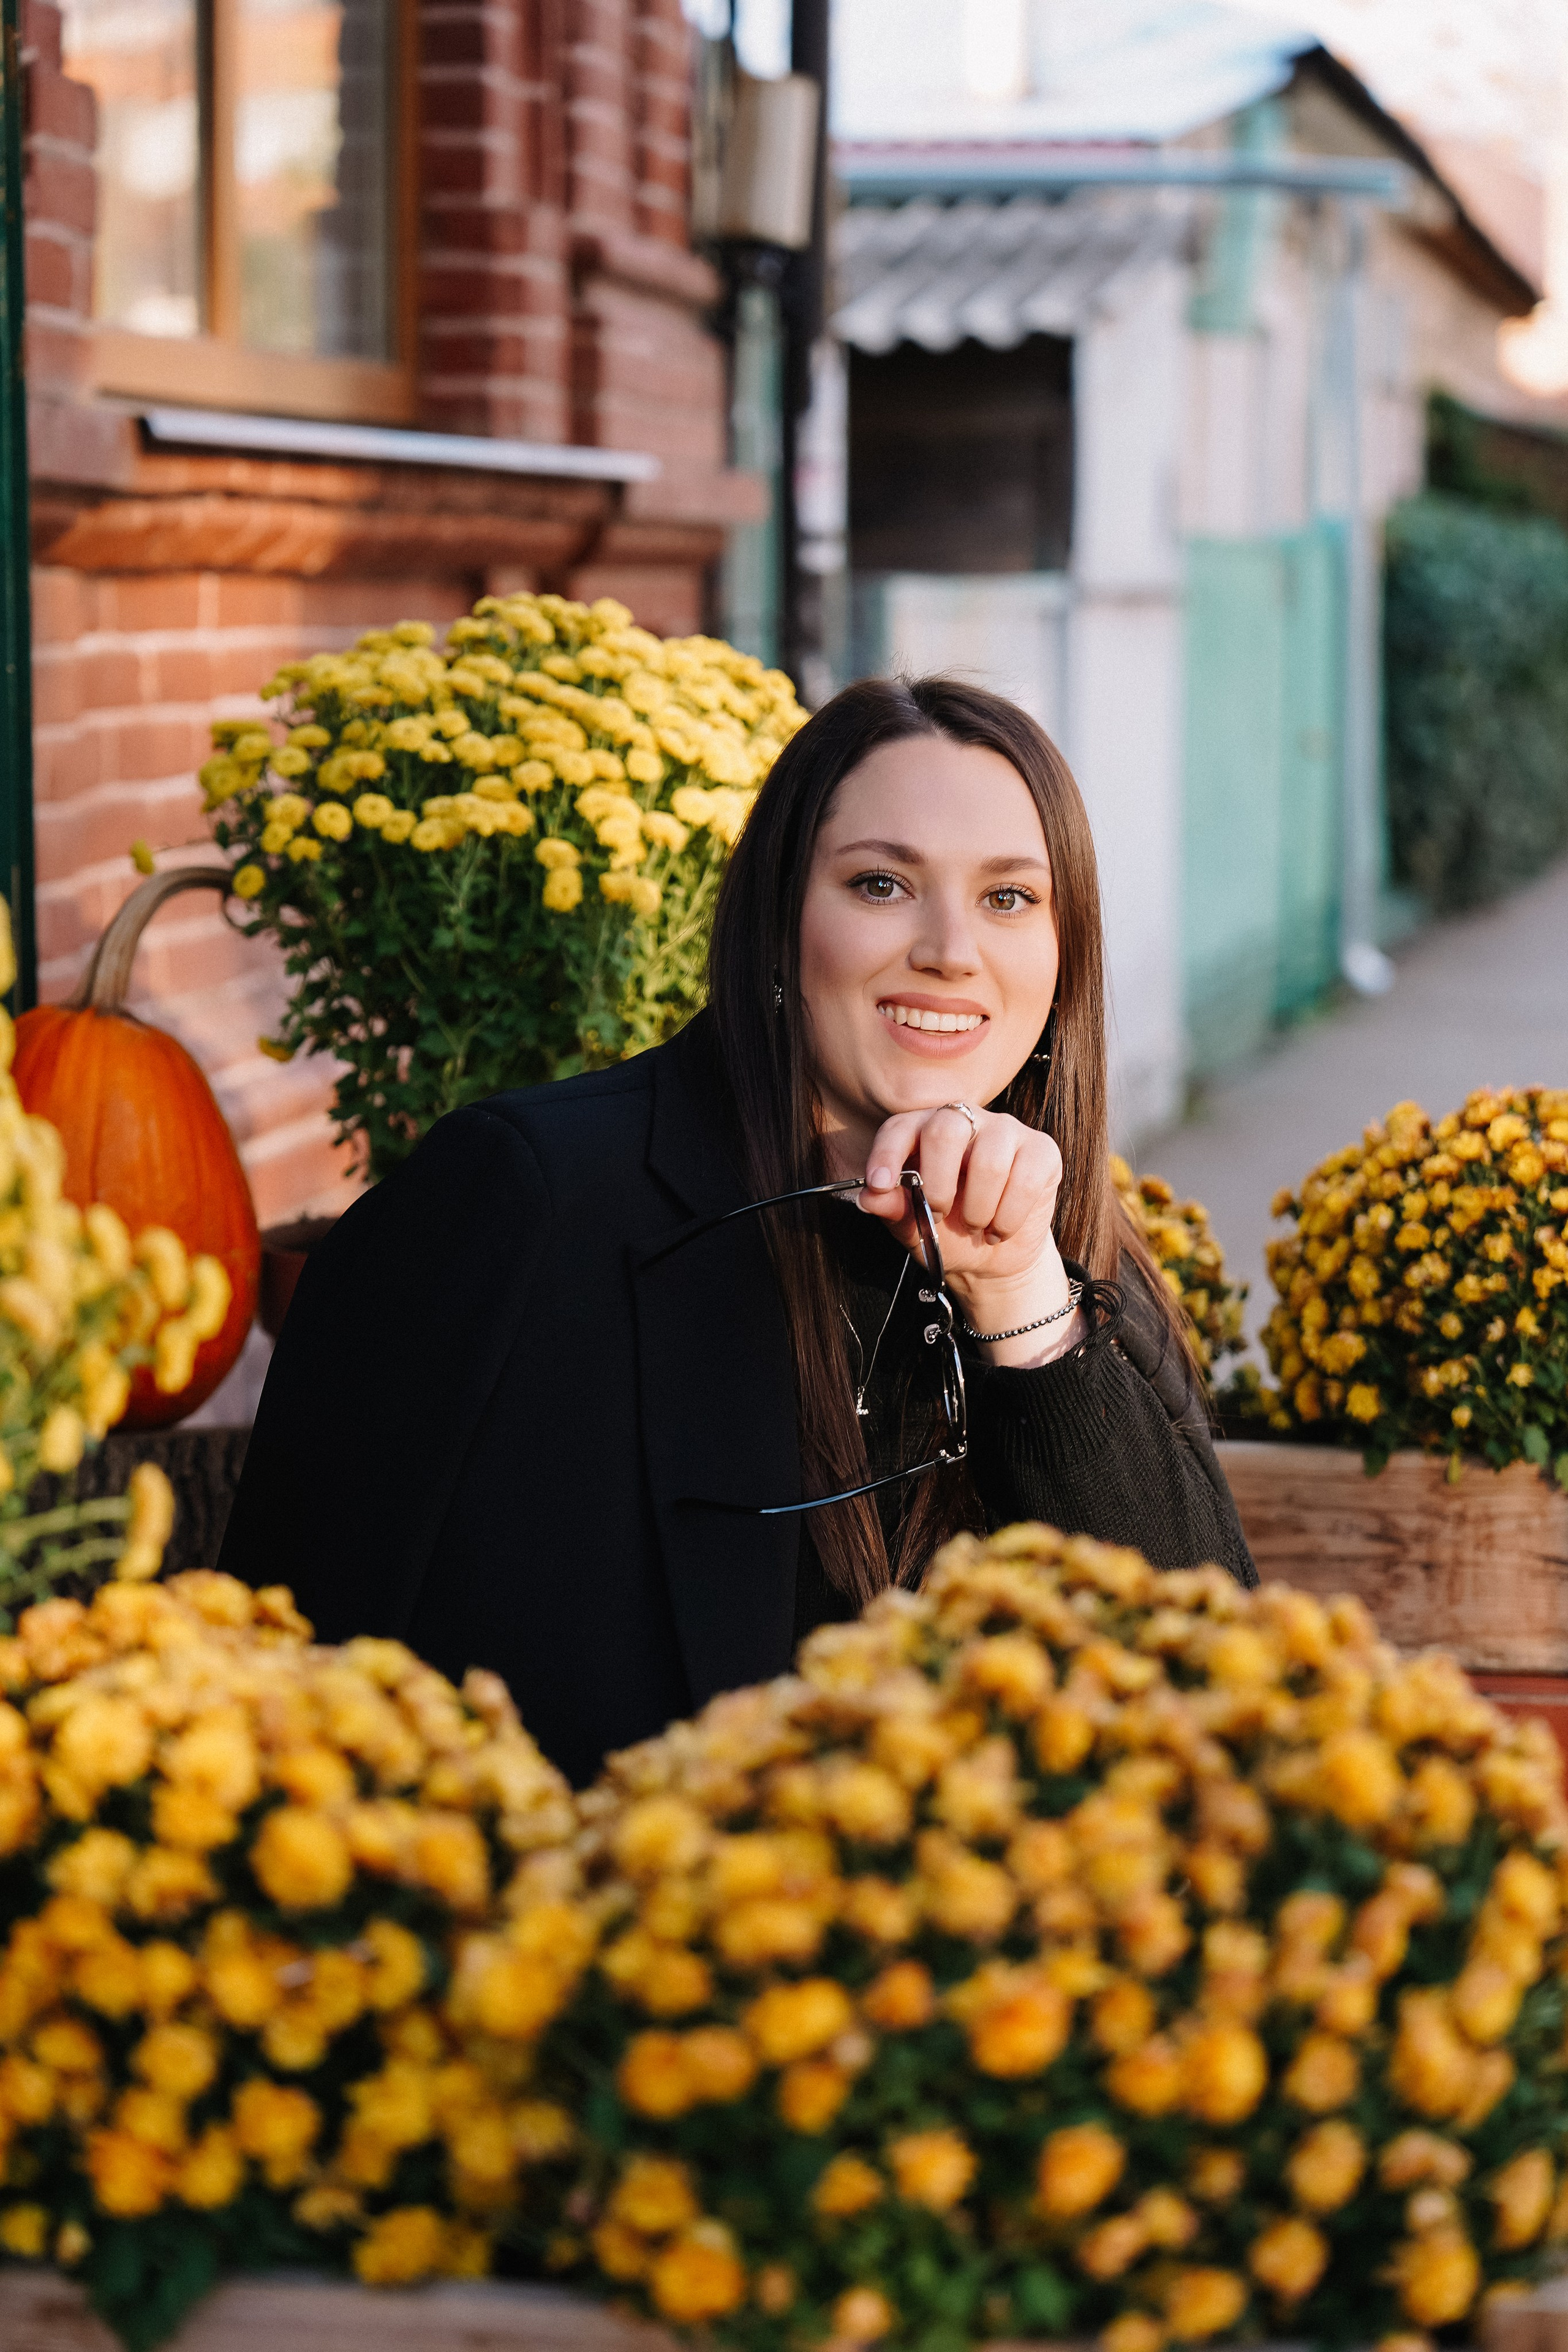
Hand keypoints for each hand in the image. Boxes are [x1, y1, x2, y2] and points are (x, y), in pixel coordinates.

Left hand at [856, 1103, 1082, 1364]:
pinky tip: (1000, 1229)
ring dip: (978, 1209)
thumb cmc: (947, 1233)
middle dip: (939, 1184)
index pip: (901, 1128)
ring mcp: (1006, 1130)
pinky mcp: (1042, 1150)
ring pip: (989, 1160)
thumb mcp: (912, 1226)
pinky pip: (1026, 1179)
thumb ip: (892, 1208)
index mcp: (923, 1130)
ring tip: (976, 1226)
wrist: (994, 1259)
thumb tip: (867, 1197)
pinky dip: (1008, 1217)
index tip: (880, 1185)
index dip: (887, 1153)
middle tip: (942, 1214)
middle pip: (946, 1130)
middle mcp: (965, 1119)